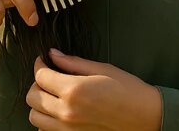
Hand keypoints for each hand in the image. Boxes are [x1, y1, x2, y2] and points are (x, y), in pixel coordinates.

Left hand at [26, 49, 161, 130]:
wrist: (146, 117)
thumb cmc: (128, 90)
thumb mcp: (102, 69)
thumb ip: (73, 63)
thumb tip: (53, 54)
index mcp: (73, 90)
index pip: (41, 76)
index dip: (39, 65)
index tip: (43, 61)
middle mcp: (67, 112)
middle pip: (32, 98)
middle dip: (36, 84)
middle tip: (48, 77)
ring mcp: (68, 129)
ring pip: (35, 118)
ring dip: (39, 104)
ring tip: (52, 96)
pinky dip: (47, 122)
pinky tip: (60, 112)